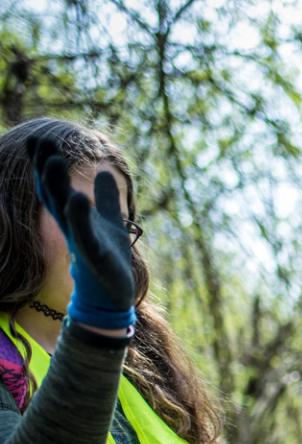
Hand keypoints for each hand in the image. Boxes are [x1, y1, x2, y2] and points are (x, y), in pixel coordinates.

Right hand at [27, 136, 135, 329]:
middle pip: (54, 195)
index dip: (46, 164)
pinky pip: (85, 237)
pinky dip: (81, 219)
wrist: (113, 297)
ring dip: (57, 187)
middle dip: (45, 169)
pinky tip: (78, 199)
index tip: (40, 138)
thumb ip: (106, 199)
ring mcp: (82, 243)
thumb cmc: (110, 259)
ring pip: (65, 212)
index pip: (56, 187)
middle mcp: (73, 228)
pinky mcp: (95, 258)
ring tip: (53, 161)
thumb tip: (105, 171)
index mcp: (76, 218)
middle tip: (39, 141)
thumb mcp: (110, 223)